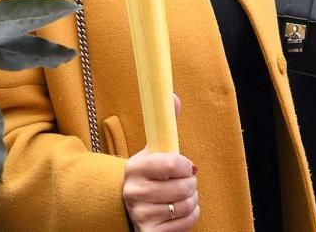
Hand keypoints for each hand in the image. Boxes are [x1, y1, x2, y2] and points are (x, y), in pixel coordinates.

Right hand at [124, 94, 199, 230]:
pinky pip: (185, 224)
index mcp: (135, 167)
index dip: (185, 165)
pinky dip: (191, 216)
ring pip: (186, 206)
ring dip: (191, 200)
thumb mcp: (152, 150)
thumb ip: (165, 125)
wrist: (124, 204)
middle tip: (184, 182)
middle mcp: (134, 192)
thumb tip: (173, 97)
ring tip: (182, 196)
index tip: (185, 166)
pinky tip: (181, 210)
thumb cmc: (147, 174)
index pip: (172, 164)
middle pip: (183, 188)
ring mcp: (140, 215)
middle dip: (190, 184)